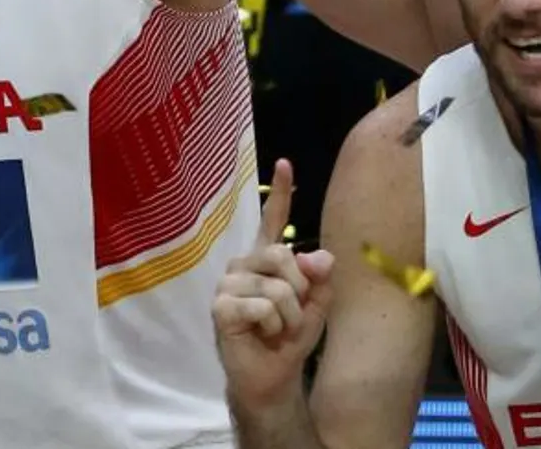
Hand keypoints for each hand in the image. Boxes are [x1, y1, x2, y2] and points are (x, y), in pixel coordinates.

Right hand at [213, 160, 334, 410]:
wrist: (273, 377)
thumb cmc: (290, 339)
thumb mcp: (316, 306)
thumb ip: (320, 279)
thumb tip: (320, 256)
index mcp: (265, 260)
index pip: (272, 221)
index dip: (280, 192)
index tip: (285, 162)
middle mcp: (243, 265)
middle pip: (282, 255)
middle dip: (301, 289)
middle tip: (294, 315)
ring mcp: (228, 284)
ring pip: (277, 287)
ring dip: (290, 316)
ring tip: (277, 329)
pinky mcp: (221, 307)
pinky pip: (263, 307)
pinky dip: (274, 326)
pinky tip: (262, 335)